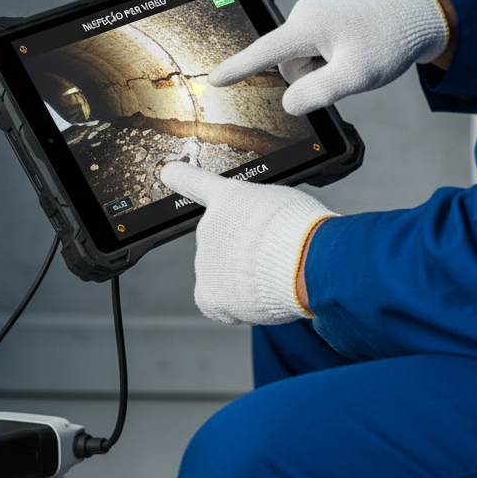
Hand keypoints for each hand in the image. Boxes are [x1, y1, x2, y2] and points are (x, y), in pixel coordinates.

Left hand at [161, 161, 335, 325]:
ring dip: (241, 280)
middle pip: (220, 242)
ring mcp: (205, 260)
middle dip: (241, 253)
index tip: (169, 173)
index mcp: (228, 198)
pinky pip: (215, 303)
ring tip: (273, 277)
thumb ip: (260, 214)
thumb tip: (264, 229)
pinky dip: (231, 304)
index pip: (194, 181)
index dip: (180, 177)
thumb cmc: (304, 230)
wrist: (307, 259)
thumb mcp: (283, 202)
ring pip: (221, 274)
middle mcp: (208, 225)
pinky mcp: (210, 293)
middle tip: (271, 258)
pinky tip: (253, 299)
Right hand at [208, 0, 448, 115]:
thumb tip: (287, 104)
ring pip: (298, 59)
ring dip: (319, 70)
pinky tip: (348, 55)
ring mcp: (311, 15)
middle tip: (346, 72)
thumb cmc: (388, 44)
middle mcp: (303, 15)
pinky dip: (324, 61)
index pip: (264, 51)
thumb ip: (318, 92)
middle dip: (309, 77)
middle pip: (286, 63)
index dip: (237, 68)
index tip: (214, 81)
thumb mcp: (356, 76)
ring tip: (350, 62)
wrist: (416, 20)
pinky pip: (309, 50)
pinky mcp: (320, 19)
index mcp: (308, 25)